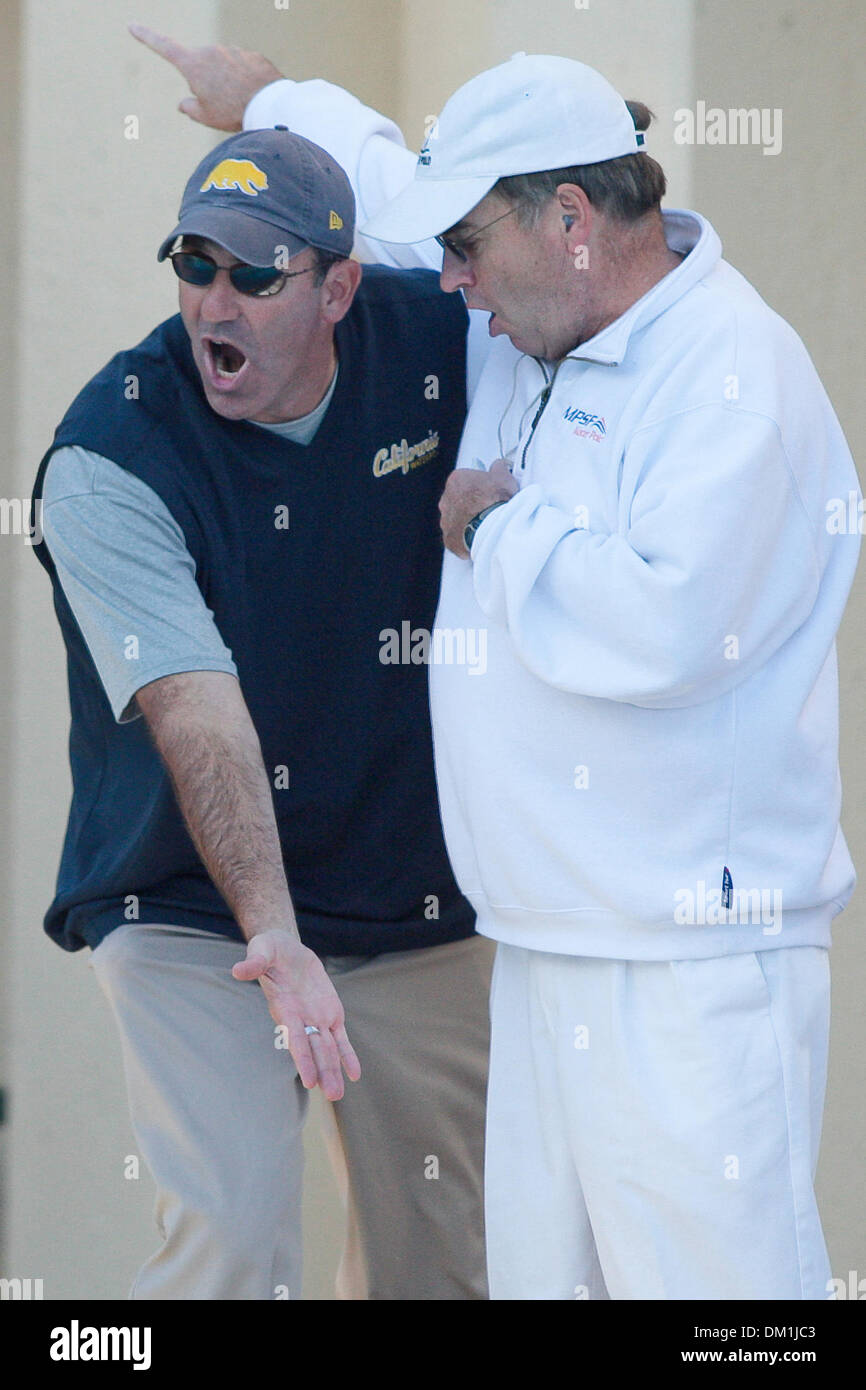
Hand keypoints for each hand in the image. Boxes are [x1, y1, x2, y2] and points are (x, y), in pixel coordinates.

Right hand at [129, 22, 283, 129]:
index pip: (164, 47)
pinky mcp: (252, 55)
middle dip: (208, 83)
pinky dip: (247, 81)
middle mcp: (211, 51)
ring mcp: (233, 50)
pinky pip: (244, 69)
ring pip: (225, 69)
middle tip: (223, 105)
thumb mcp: (206, 116)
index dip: (146, 37)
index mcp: (193, 64)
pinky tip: (256, 96)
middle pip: (202, 68)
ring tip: (242, 102)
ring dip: (229, 83)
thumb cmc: (233, 112)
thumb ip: (190, 108)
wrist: (268, 105)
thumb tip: (183, 104)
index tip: (132, 26)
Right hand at [232, 929, 360, 1099]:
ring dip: (333, 1070)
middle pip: (314, 1050)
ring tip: (337, 1095)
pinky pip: (340, 1038)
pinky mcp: (330, 1013)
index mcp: (285, 1009)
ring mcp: (317, 1018)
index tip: (309, 1080)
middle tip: (331, 1095)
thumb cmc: (269, 950)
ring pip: (328, 1049)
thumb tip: (237, 970)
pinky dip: (347, 1055)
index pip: (296, 1038)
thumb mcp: (262, 950)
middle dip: (323, 1071)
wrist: (286, 949)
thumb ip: (254, 962)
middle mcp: (301, 1019)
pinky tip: (354, 1074)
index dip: (303, 1058)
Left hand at [439, 459, 518, 557]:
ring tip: (485, 523)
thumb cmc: (495, 501)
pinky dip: (466, 537)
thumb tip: (499, 466)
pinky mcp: (449, 538)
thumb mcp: (503, 476)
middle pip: (458, 499)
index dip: (479, 485)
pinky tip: (479, 535)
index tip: (488, 489)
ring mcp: (446, 520)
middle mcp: (446, 500)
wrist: (493, 527)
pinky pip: (457, 536)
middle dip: (471, 503)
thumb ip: (498, 468)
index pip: (465, 480)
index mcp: (456, 480)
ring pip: (456, 518)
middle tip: (487, 506)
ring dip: (468, 520)